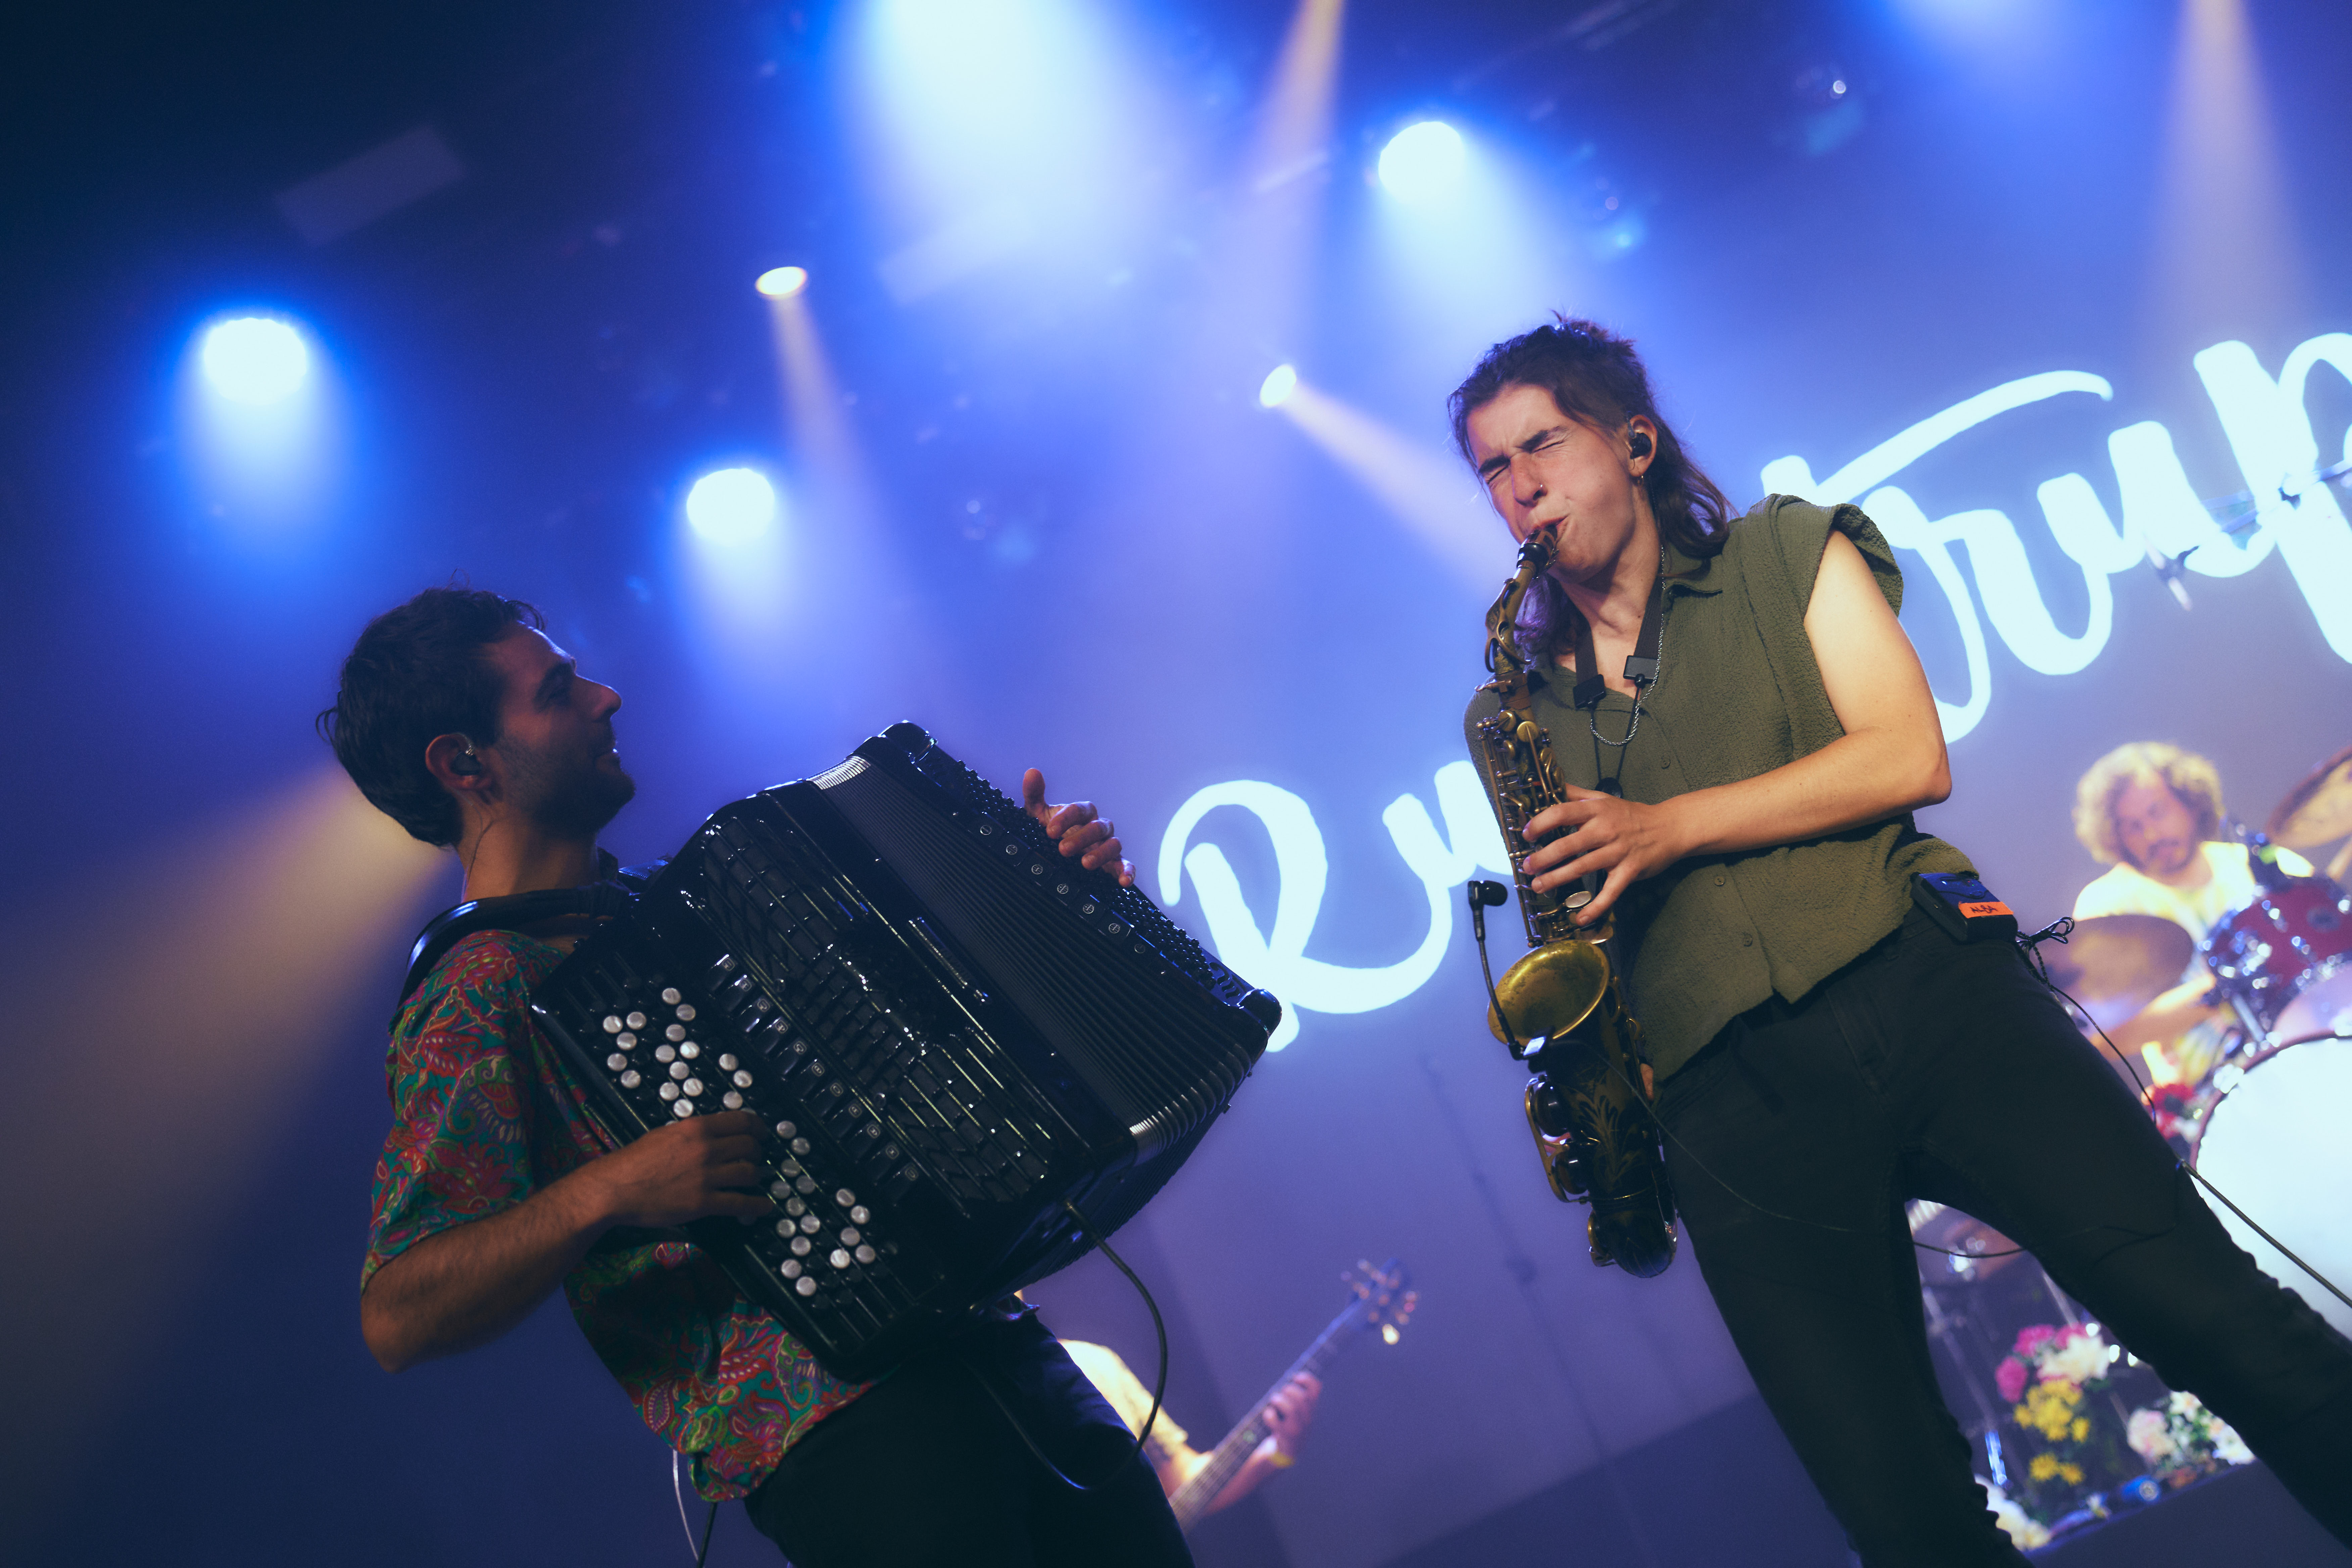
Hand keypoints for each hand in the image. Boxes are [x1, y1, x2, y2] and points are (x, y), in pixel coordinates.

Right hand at [578, 1110, 770, 1228]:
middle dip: (756, 1152)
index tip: (762, 1133)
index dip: (758, 1128)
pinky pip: (740, 1203)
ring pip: (749, 1173)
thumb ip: (694, 1133)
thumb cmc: (634, 1161)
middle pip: (750, 1147)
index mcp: (697, 1128)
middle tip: (755, 1157)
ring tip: (753, 1179)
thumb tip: (714, 1134)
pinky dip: (756, 1205)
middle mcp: (706, 1149)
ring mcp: (707, 1177)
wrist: (615, 1188)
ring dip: (755, 1176)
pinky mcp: (703, 1202)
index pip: (742, 1121)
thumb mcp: (667, 1134)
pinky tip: (764, 1206)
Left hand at [1021, 768, 1134, 885]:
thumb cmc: (1049, 831)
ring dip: (1101, 853)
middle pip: (1098, 827)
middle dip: (1081, 838)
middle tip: (1062, 849)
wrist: (1053, 854)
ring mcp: (1107, 845)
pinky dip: (1128, 871)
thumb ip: (1034, 794)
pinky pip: (1126, 865)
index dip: (1066, 819)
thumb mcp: (1036, 814)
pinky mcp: (1113, 864)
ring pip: (1113, 844)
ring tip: (1085, 864)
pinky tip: (1124, 882)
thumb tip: (1031, 772)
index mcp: (1082, 813)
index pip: (1079, 810)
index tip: (1050, 831)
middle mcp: (1097, 827)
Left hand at [1213, 1372, 1321, 1509]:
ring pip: (1292, 1409)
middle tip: (1281, 1392)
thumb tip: (1288, 1378)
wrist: (1286, 1453)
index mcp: (1312, 1409)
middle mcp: (1308, 1419)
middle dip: (1288, 1390)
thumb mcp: (1296, 1412)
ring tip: (1273, 1401)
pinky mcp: (1286, 1438)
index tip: (1294, 1377)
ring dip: (1279, 1401)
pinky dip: (1270, 1415)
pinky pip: (1277, 1422)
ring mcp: (1298, 1430)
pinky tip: (1268, 1415)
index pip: (1316, 1388)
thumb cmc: (1288, 1427)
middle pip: (1302, 1397)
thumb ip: (1296, 1397)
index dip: (1306, 1378)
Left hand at [1520, 786, 1688, 926]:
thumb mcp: (1603, 798)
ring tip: (1539, 886)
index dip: (1541, 823)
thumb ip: (1576, 793)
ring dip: (1557, 879)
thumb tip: (1549, 783)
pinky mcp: (1629, 871)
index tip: (1527, 834)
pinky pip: (1610, 892)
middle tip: (1527, 867)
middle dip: (1543, 858)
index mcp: (1596, 811)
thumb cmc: (1632, 815)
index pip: (1562, 813)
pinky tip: (1580, 918)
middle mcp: (1605, 830)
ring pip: (1582, 867)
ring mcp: (1618, 852)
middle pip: (1568, 844)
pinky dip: (1595, 907)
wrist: (1670, 827)